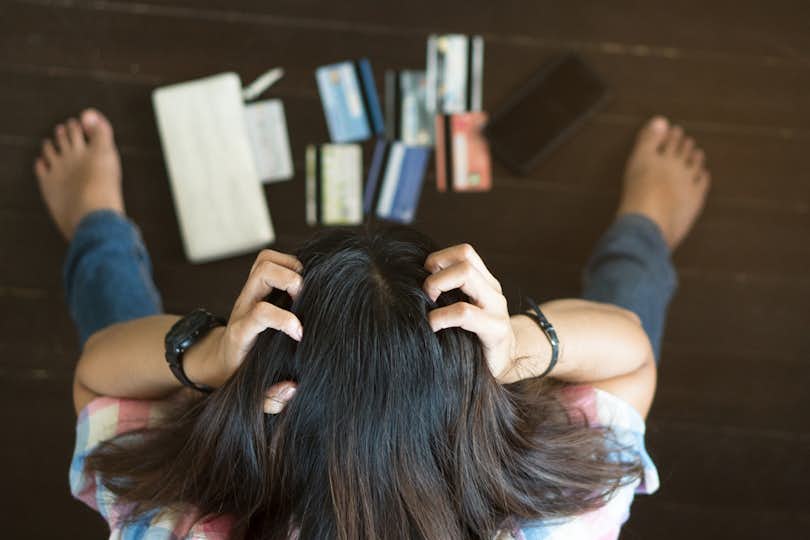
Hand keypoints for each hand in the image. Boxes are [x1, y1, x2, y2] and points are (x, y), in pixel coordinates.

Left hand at [213, 249, 303, 413]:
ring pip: (265, 260)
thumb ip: (270, 399)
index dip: (284, 320)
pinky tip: (301, 284)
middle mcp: (242, 307)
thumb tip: (293, 387)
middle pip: (261, 273)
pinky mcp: (255, 286)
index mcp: (240, 334)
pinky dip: (289, 264)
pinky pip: (269, 260)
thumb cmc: (237, 376)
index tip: (300, 334)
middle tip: (306, 299)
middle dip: (290, 280)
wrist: (215, 360)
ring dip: (290, 266)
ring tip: (305, 287)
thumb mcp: (248, 397)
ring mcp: (248, 293)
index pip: (259, 314)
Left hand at [422, 243, 517, 382]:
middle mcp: (492, 291)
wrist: (506, 366)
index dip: (439, 259)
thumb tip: (410, 285)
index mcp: (485, 283)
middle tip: (425, 295)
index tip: (426, 281)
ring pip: (466, 274)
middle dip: (436, 271)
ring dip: (437, 285)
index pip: (464, 252)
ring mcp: (497, 308)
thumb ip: (448, 296)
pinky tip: (432, 327)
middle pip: (464, 257)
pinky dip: (441, 316)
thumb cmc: (474, 340)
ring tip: (428, 307)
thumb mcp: (461, 312)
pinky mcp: (497, 330)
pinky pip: (464, 312)